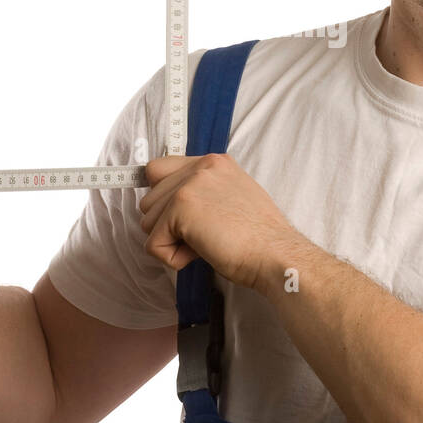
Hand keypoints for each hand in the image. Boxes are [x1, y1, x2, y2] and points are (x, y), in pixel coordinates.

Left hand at [137, 153, 304, 292]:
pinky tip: (200, 254)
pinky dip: (172, 259)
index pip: (160, 170)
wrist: (275, 254)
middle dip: (168, 225)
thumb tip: (171, 208)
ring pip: (148, 222)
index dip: (164, 199)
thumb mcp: (233, 198)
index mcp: (214, 163)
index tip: (179, 218)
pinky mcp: (181, 208)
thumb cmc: (259, 238)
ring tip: (205, 244)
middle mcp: (201, 167)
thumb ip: (204, 193)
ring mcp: (189, 185)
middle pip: (149, 199)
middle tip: (203, 236)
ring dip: (171, 242)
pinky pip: (152, 244)